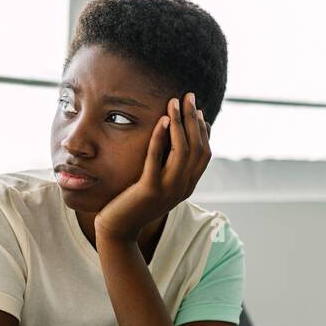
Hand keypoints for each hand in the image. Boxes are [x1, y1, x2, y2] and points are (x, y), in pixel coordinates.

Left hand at [94, 92, 212, 242]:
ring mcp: (169, 190)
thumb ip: (168, 166)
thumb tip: (174, 141)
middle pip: (197, 149)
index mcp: (187, 185)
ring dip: (180, 123)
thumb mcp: (157, 183)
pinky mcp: (150, 190)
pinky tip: (162, 119)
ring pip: (182, 151)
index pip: (204, 154)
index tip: (198, 110)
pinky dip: (161, 137)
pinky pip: (158, 159)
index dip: (204, 130)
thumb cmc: (135, 203)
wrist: (120, 229)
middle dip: (194, 119)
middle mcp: (183, 188)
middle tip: (190, 96)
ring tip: (174, 101)